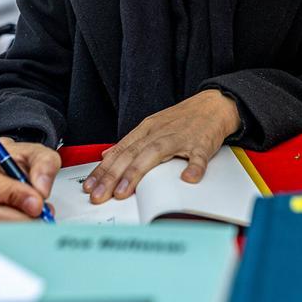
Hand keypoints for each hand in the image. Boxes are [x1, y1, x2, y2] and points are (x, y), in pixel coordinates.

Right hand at [0, 137, 59, 223]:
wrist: (2, 168)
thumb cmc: (13, 160)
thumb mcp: (34, 153)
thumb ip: (44, 165)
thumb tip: (41, 190)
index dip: (12, 196)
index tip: (36, 203)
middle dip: (16, 218)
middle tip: (40, 218)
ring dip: (14, 228)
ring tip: (34, 220)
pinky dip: (7, 234)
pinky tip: (21, 225)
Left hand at [83, 89, 239, 203]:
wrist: (212, 105)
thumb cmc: (182, 120)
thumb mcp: (151, 126)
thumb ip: (130, 143)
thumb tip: (106, 155)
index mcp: (146, 130)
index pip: (119, 151)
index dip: (103, 170)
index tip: (90, 186)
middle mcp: (158, 133)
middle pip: (131, 154)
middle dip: (112, 176)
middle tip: (99, 195)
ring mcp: (179, 138)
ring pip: (155, 153)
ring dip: (137, 173)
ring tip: (123, 191)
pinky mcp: (201, 143)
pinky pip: (197, 156)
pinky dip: (193, 167)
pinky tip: (188, 179)